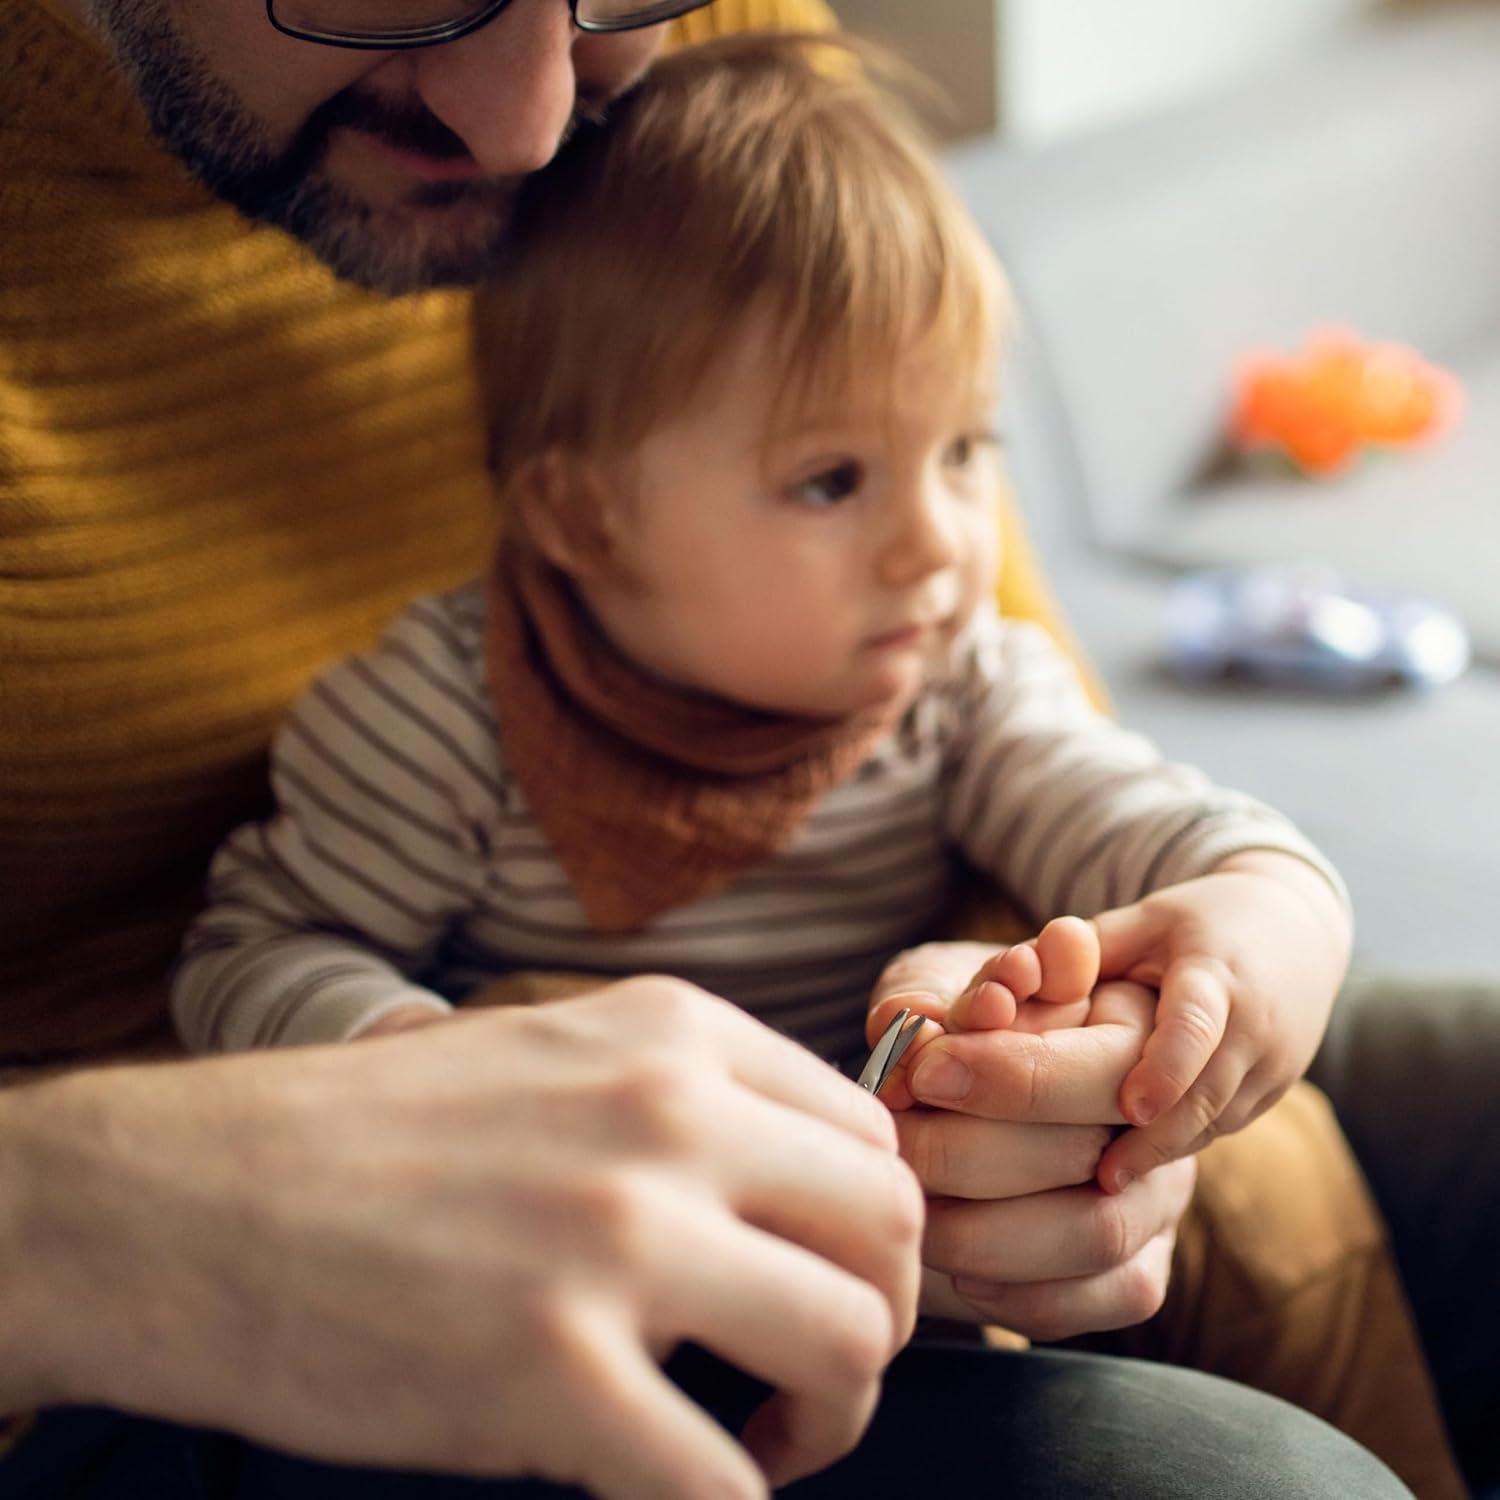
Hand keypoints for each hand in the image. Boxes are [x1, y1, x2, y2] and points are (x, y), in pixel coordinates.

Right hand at [0, 979, 922, 1499]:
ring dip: (832, 1421)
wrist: (189, 1198)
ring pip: (849, 1344)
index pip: (870, 1135)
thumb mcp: (552, 1057)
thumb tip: (791, 1192)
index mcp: (672, 1033)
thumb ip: (677, 1101)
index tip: (819, 1287)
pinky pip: (725, 1484)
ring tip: (760, 1441)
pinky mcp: (548, 1370)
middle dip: (880, 1323)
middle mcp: (665, 1114)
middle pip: (889, 1231)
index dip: (870, 1234)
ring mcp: (612, 1236)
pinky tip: (685, 1495)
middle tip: (809, 1379)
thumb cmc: (371, 1139)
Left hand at [866, 943, 1191, 1339]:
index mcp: (1135, 1021)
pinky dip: (1020, 1293)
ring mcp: (1161, 1194)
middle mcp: (1164, 1112)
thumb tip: (916, 1025)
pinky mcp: (1146, 1266)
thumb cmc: (953, 1028)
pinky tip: (952, 1269)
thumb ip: (928, 997)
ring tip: (911, 1206)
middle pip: (1095, 1151)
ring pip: (1098, 1231)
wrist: (958, 1097)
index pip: (1105, 1060)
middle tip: (894, 1145)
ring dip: (985, 1231)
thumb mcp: (935, 989)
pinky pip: (1104, 1297)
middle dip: (972, 1152)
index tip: (924, 1074)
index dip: (1014, 1074)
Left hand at [1088, 851, 1350, 1191]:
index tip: (1129, 1109)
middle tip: (1102, 1177)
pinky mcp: (1269, 1094)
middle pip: (1208, 1094)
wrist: (1292, 932)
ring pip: (1214, 1123)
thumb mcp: (1142, 919)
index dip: (1166, 1068)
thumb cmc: (1192, 925)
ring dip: (1163, 1153)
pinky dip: (1176, 1147)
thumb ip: (1083, 949)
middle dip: (1157, 1139)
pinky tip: (1130, 1168)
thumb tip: (1017, 980)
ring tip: (1104, 1184)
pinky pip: (1220, 1129)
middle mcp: (1254, 1026)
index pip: (1197, 1026)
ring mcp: (1271, 1066)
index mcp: (1216, 974)